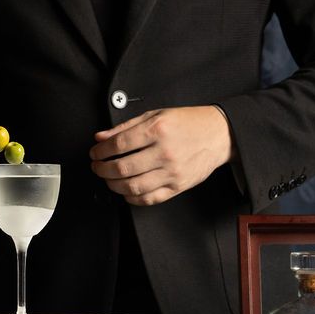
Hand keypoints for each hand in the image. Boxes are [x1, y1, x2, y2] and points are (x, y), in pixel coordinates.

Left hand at [89, 106, 232, 205]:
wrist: (219, 135)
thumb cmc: (189, 123)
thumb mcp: (156, 114)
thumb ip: (126, 127)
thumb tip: (101, 137)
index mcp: (158, 130)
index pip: (119, 145)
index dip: (100, 151)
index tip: (95, 153)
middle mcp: (165, 152)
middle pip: (122, 168)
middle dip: (102, 170)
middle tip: (97, 167)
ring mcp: (172, 172)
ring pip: (133, 187)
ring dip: (114, 185)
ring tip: (108, 179)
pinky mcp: (178, 187)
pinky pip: (150, 199)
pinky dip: (133, 198)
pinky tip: (127, 191)